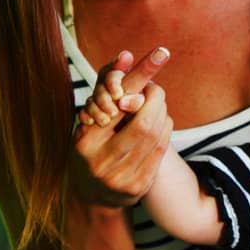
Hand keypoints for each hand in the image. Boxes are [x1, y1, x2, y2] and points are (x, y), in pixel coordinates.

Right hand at [69, 48, 172, 206]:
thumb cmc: (90, 149)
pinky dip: (165, 130)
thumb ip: (107, 92)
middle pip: (144, 123)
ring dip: (162, 114)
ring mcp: (121, 178)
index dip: (140, 79)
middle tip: (156, 89)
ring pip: (156, 135)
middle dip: (155, 100)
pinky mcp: (139, 187)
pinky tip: (161, 123)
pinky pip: (161, 150)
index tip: (160, 53)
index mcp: (84, 143)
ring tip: (157, 105)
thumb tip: (127, 55)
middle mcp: (101, 163)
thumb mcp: (88, 123)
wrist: (92, 196)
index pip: (117, 106)